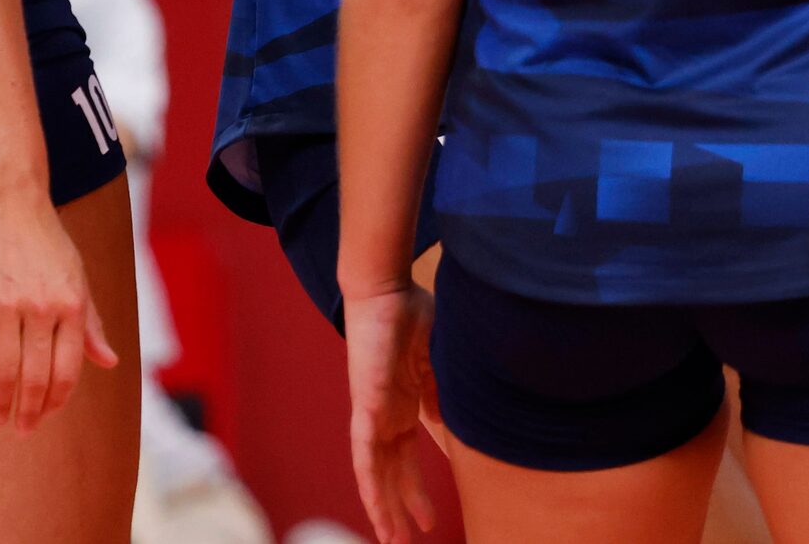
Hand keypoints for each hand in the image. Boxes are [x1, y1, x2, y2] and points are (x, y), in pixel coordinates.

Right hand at [0, 186, 116, 433]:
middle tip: (22, 429)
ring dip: (0, 403)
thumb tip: (108, 362)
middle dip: (29, 411)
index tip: (46, 415)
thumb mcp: (78, 277)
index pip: (68, 368)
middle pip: (34, 376)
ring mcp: (5, 304)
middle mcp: (42, 306)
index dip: (57, 399)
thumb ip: (90, 323)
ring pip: (3, 371)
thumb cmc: (47, 241)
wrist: (8, 199)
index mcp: (73, 302)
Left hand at [345, 279, 437, 543]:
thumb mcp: (437, 361)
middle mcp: (385, 416)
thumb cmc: (413, 313)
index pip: (408, 459)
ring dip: (384, 508)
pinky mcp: (365, 408)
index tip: (428, 517)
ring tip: (393, 540)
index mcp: (404, 405)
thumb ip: (439, 394)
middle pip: (393, 474)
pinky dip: (370, 485)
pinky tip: (375, 510)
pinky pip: (364, 456)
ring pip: (376, 474)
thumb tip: (444, 424)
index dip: (416, 489)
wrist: (386, 289)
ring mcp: (373, 414)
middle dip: (401, 508)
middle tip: (408, 540)